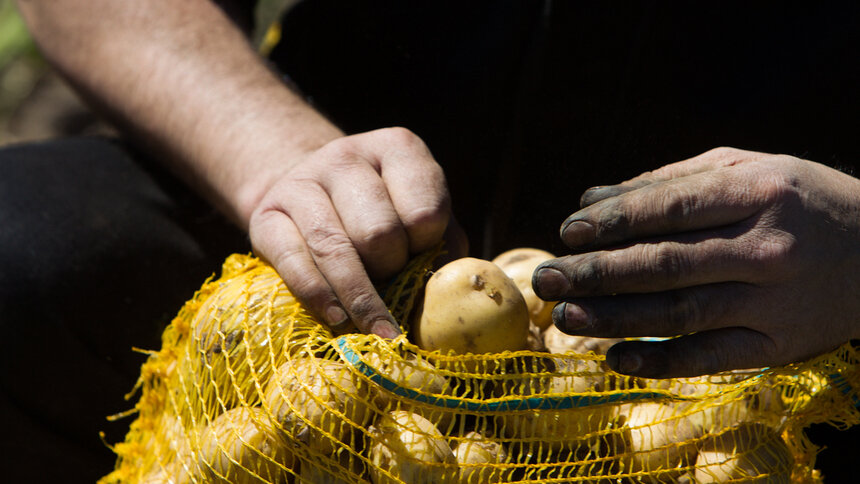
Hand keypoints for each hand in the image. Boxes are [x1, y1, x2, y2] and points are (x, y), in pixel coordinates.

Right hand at [249, 127, 466, 336]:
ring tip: (377, 329)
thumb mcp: (423, 217)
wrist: (313, 196)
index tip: (423, 261)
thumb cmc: (386, 213)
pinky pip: (294, 264)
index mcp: (398, 149)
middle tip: (394, 285)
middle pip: (378, 232)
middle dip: (391, 270)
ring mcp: (301, 182)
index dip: (428, 247)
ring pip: (335, 250)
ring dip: (360, 298)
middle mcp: (346, 156)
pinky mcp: (265, 216)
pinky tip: (338, 319)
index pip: (425, 210)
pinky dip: (320, 298)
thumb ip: (442, 248)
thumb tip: (443, 295)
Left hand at [533, 147, 859, 377]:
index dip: (612, 222)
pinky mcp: (779, 345)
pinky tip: (615, 358)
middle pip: (664, 264)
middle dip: (596, 273)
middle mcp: (766, 248)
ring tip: (565, 318)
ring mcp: (773, 302)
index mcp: (757, 193)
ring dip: (614, 318)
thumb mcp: (746, 170)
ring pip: (678, 314)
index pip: (669, 208)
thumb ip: (669, 182)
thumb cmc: (799, 201)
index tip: (567, 231)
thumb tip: (590, 200)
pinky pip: (710, 358)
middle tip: (547, 278)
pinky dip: (659, 362)